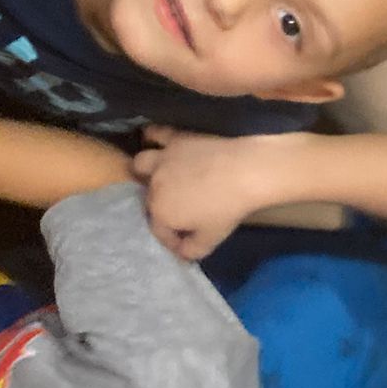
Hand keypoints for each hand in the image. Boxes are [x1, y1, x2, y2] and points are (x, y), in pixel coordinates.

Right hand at [132, 125, 293, 261]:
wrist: (245, 172)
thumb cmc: (227, 209)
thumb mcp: (211, 239)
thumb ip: (191, 250)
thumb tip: (182, 253)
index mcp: (160, 212)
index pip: (159, 230)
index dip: (171, 239)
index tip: (185, 242)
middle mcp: (154, 185)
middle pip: (149, 199)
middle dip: (160, 209)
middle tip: (178, 213)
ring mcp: (162, 159)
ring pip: (141, 165)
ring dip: (144, 172)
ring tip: (156, 176)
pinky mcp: (176, 139)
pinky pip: (156, 134)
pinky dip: (152, 137)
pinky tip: (152, 139)